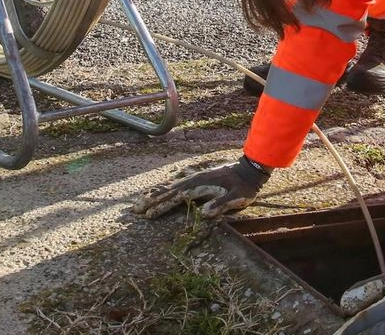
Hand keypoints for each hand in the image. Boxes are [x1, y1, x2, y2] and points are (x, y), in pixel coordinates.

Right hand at [130, 156, 270, 217]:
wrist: (249, 170)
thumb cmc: (244, 187)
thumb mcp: (236, 198)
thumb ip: (221, 204)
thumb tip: (204, 213)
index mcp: (200, 186)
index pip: (176, 198)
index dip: (162, 206)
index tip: (148, 214)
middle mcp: (194, 180)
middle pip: (168, 191)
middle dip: (151, 200)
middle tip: (135, 208)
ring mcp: (195, 178)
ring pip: (170, 186)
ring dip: (155, 194)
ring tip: (141, 200)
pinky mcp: (198, 178)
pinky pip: (177, 184)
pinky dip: (166, 188)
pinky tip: (161, 190)